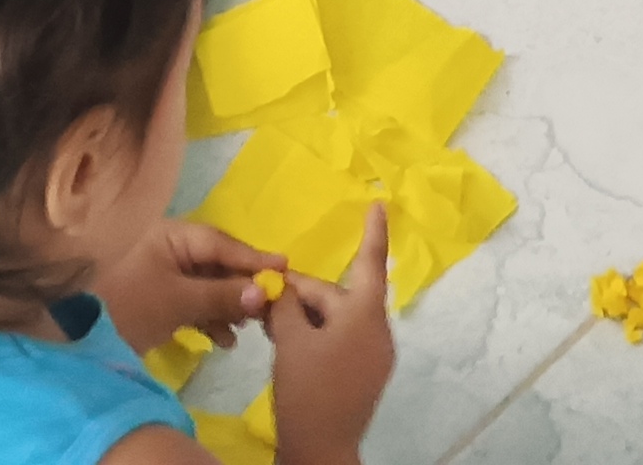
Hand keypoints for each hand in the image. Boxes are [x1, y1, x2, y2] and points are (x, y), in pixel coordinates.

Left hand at [97, 219, 280, 355]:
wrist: (68, 335)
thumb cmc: (126, 304)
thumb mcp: (177, 300)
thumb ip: (221, 295)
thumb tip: (264, 291)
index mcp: (170, 235)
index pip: (221, 243)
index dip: (253, 258)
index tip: (286, 269)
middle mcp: (166, 248)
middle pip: (215, 264)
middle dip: (241, 287)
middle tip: (270, 308)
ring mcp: (158, 274)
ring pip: (204, 285)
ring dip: (226, 306)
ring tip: (246, 330)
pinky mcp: (153, 299)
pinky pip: (190, 301)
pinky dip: (207, 317)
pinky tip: (222, 340)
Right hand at [268, 204, 395, 464]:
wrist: (320, 451)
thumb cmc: (307, 391)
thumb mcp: (289, 342)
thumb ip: (285, 305)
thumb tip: (281, 286)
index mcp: (365, 316)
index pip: (370, 263)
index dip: (373, 232)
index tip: (380, 203)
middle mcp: (377, 332)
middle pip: (337, 297)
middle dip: (301, 296)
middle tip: (262, 300)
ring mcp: (374, 356)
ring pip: (336, 320)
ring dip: (304, 318)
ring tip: (268, 325)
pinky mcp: (363, 376)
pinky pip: (341, 341)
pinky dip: (315, 337)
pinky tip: (286, 345)